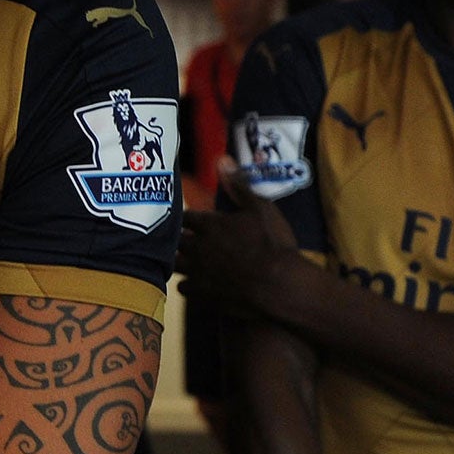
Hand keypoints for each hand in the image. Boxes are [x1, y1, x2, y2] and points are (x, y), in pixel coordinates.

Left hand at [177, 161, 302, 316]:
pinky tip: (192, 283)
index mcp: (210, 224)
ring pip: (173, 263)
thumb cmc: (273, 243)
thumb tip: (221, 160)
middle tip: (181, 239)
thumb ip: (238, 185)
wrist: (279, 285)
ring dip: (177, 260)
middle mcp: (197, 247)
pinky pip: (182, 288)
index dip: (187, 218)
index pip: (185, 217)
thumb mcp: (260, 208)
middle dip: (177, 239)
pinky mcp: (202, 294)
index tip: (188, 219)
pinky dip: (186, 285)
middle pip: (175, 240)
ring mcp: (197, 271)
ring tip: (181, 258)